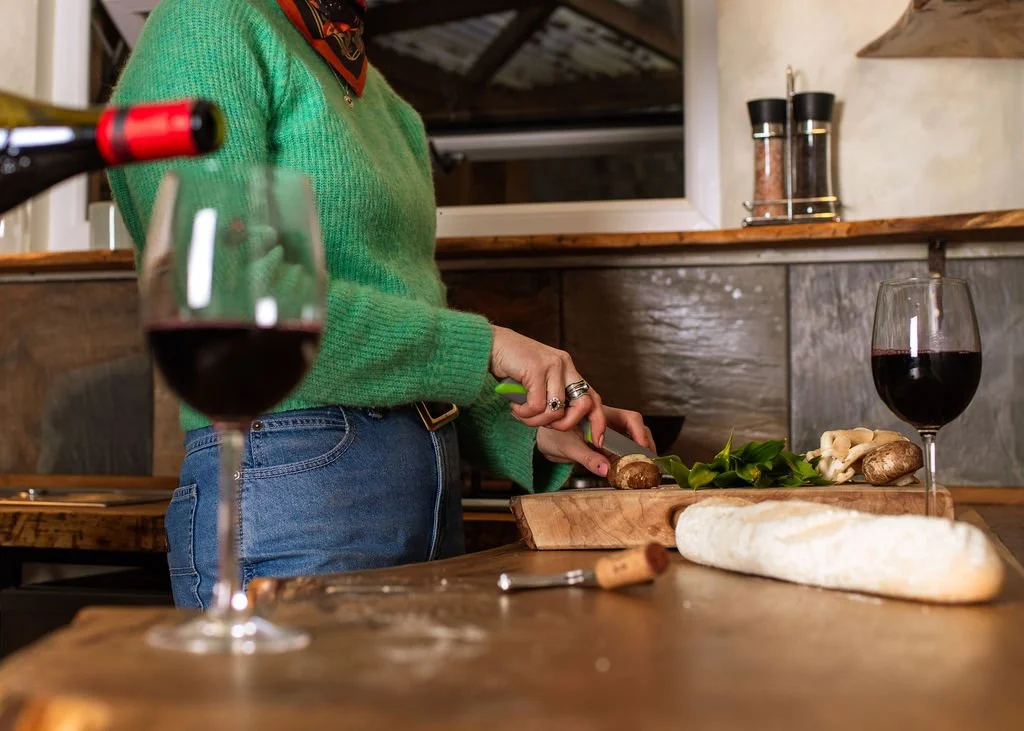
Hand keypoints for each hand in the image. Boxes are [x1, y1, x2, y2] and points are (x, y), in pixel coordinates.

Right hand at [490, 325, 606, 440]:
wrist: (488, 345)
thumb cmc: (510, 367)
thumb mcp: (538, 383)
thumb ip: (552, 397)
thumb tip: (562, 423)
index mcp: (568, 369)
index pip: (594, 398)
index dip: (598, 421)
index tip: (597, 441)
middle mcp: (565, 365)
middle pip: (583, 406)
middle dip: (565, 425)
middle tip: (544, 425)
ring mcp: (552, 366)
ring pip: (556, 411)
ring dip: (535, 420)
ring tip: (521, 412)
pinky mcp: (537, 369)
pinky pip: (537, 406)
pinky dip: (524, 412)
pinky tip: (514, 405)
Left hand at [536, 405, 655, 477]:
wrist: (545, 441)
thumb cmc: (554, 435)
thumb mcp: (569, 447)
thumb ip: (587, 458)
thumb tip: (605, 469)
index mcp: (602, 415)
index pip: (630, 418)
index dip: (639, 432)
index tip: (641, 448)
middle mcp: (610, 424)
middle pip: (637, 430)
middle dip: (646, 444)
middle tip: (650, 462)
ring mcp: (610, 437)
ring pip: (633, 442)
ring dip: (640, 454)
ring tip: (645, 469)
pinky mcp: (607, 450)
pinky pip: (623, 454)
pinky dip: (629, 463)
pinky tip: (631, 473)